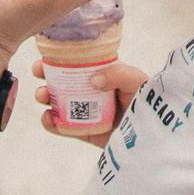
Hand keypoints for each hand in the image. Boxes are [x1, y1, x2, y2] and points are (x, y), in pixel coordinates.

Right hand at [31, 58, 148, 145]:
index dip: (58, 60)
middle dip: (46, 77)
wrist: (154, 135)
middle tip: (39, 74)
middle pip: (62, 82)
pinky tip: (48, 119)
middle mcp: (91, 92)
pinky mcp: (85, 132)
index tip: (45, 58)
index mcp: (102, 75)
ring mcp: (86, 113)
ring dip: (45, 97)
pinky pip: (63, 128)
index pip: (76, 63)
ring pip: (58, 103)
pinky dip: (51, 124)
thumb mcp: (137, 81)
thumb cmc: (149, 103)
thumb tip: (93, 80)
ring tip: (43, 96)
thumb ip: (118, 74)